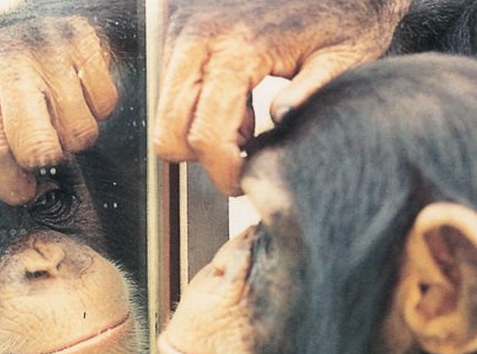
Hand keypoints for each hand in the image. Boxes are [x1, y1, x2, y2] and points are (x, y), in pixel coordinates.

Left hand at [0, 16, 118, 203]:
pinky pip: (106, 106)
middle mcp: (15, 60)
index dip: (8, 179)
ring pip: (79, 132)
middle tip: (52, 151)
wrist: (58, 13)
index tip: (22, 195)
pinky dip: (101, 109)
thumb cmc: (23, 61)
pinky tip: (87, 95)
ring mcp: (53, 52)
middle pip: (35, 144)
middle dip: (47, 159)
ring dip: (78, 135)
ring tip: (68, 115)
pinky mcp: (88, 46)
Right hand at [154, 0, 409, 194]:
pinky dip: (194, 105)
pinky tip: (233, 95)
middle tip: (242, 149)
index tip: (240, 182)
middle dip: (200, 155)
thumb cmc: (343, 7)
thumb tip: (278, 122)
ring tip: (243, 115)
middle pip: (169, 129)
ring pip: (164, 110)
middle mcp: (198, 37)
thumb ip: (310, 93)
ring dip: (197, 128)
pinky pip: (169, 87)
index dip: (221, 171)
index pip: (205, 135)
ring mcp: (183, 30)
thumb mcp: (343, 55)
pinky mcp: (179, 28)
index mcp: (238, 48)